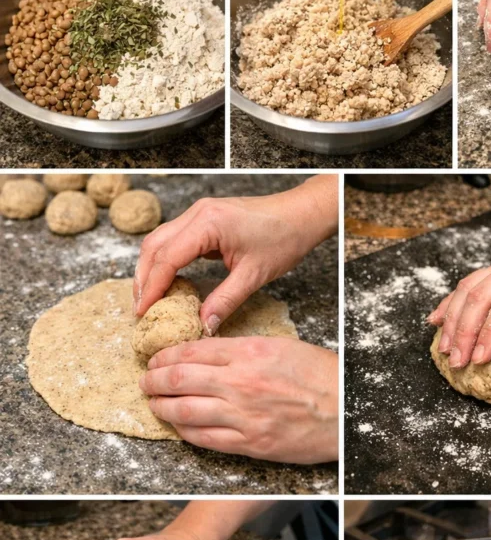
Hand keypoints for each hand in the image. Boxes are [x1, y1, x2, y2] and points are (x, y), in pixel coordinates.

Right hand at [134, 178, 336, 335]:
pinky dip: (165, 260)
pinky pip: (175, 239)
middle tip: (140, 310)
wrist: (301, 215)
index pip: (167, 258)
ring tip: (148, 299)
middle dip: (143, 278)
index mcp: (208, 224)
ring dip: (151, 268)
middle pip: (154, 246)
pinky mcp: (205, 218)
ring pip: (160, 240)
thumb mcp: (253, 275)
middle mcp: (198, 213)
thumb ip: (225, 301)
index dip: (151, 288)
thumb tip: (202, 326)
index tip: (143, 312)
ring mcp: (200, 213)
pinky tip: (167, 281)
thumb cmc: (283, 239)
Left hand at [139, 337, 338, 462]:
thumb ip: (242, 349)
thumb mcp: (281, 347)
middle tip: (145, 382)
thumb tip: (208, 353)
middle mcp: (240, 383)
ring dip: (161, 407)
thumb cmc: (320, 376)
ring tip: (154, 404)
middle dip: (153, 381)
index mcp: (249, 353)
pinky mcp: (249, 443)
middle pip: (179, 380)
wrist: (347, 411)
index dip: (164, 356)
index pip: (191, 351)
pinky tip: (177, 425)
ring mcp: (242, 416)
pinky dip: (183, 431)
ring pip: (184, 411)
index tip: (155, 359)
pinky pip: (203, 438)